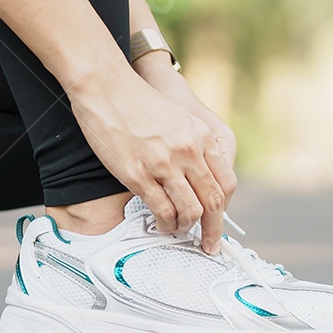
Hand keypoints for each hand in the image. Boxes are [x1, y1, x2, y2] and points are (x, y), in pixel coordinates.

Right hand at [68, 63, 236, 252]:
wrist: (106, 88)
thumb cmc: (139, 102)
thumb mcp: (180, 118)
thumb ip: (195, 145)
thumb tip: (202, 176)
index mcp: (201, 137)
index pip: (226, 183)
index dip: (225, 209)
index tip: (220, 221)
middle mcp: (187, 152)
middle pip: (212, 202)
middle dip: (213, 229)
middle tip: (209, 243)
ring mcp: (163, 165)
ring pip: (190, 211)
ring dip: (186, 227)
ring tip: (179, 229)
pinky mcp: (138, 174)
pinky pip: (161, 210)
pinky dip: (165, 222)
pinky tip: (162, 222)